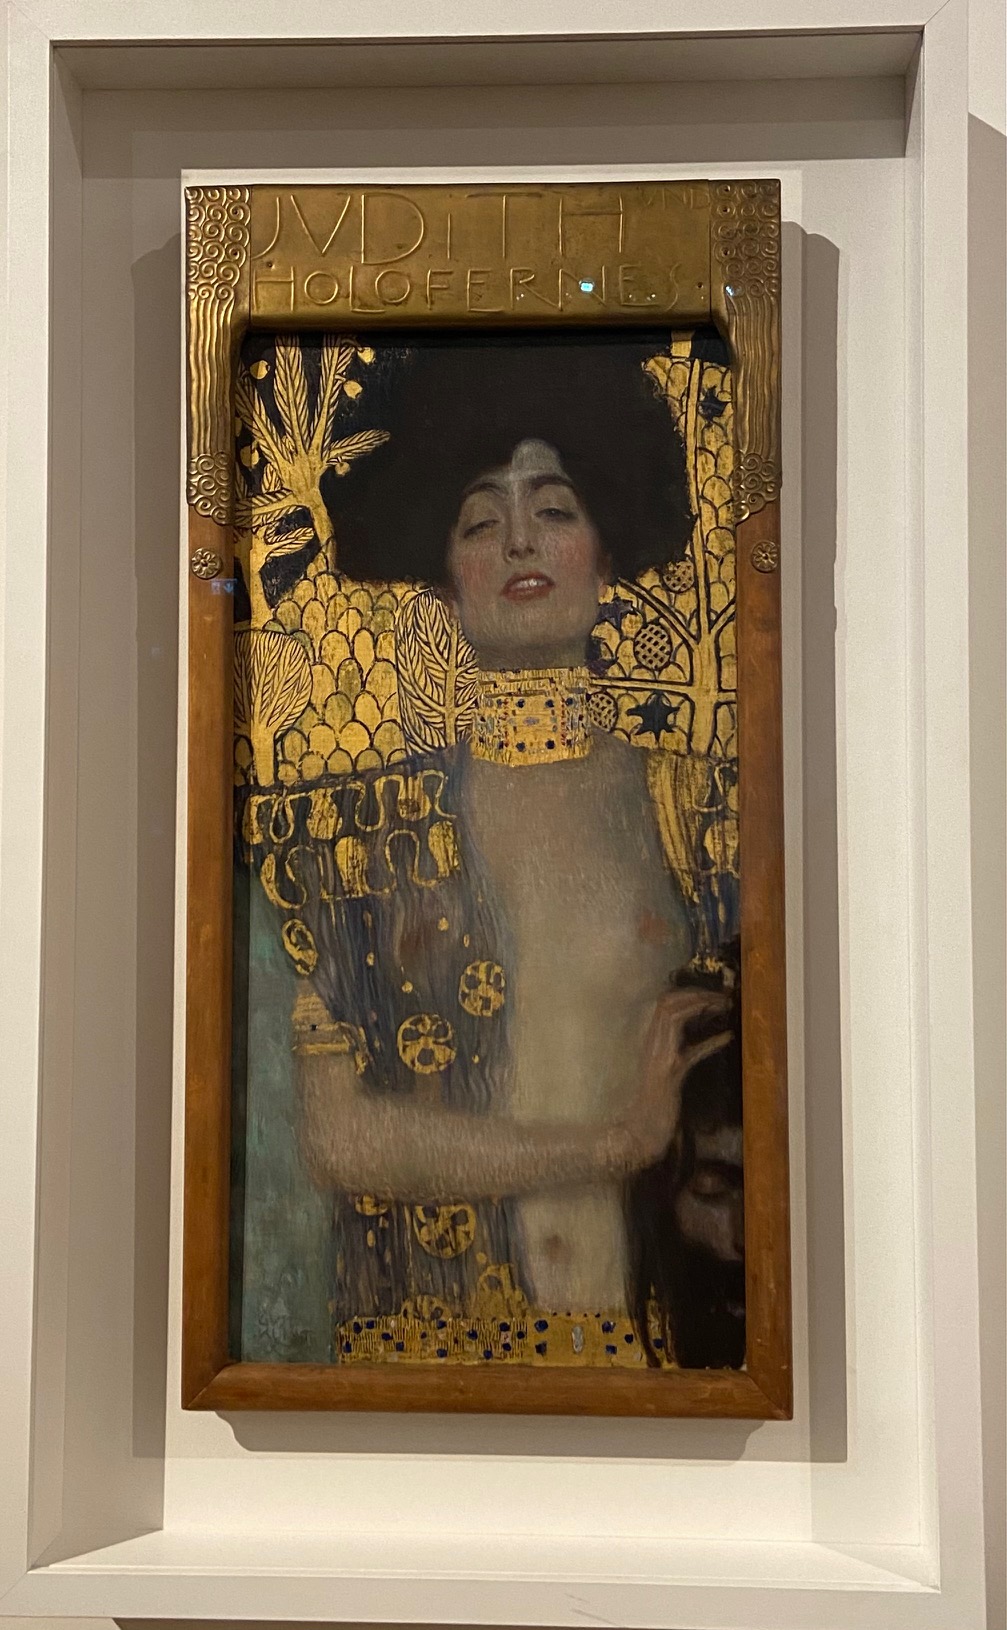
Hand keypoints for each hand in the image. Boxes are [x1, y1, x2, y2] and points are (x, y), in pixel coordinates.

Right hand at [612, 987, 733, 1171]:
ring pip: (673, 1017)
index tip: (711, 994)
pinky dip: (711, 1042)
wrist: (641, 1132)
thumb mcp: (667, 1072)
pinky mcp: (670, 1074)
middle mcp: (653, 1045)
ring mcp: (660, 1058)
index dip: (687, 993)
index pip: (664, 1004)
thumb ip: (677, 1052)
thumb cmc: (656, 1105)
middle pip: (667, 1003)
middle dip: (695, 994)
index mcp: (652, 1042)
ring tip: (723, 1007)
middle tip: (721, 997)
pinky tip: (728, 1037)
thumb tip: (697, 1039)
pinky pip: (692, 1051)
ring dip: (700, 1007)